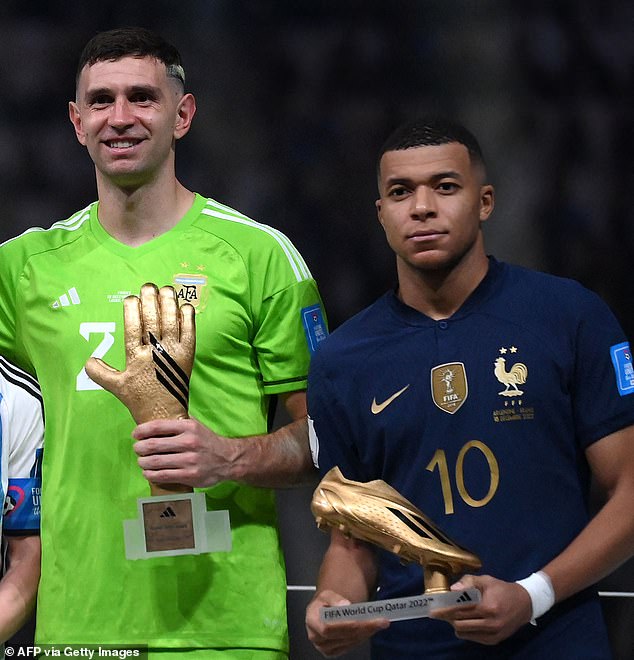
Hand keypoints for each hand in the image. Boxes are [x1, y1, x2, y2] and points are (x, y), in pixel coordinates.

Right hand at [85, 283, 194, 423]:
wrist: (165, 414)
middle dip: (150, 300)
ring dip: (169, 303)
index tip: (130, 297)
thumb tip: (88, 360)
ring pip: (171, 322)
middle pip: (152, 320)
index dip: (132, 310)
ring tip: (166, 289)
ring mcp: (174, 353)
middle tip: (149, 286)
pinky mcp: (188, 356)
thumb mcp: (116, 386)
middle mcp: (155, 353)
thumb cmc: (140, 399)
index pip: (133, 328)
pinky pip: (190, 332)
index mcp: (136, 358)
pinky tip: (185, 306)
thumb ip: (100, 373)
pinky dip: (188, 318)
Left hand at [133, 417, 238, 488]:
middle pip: (153, 445)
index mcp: (188, 427)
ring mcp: (189, 460)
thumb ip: (178, 422)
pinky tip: (148, 472)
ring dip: (143, 462)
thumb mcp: (196, 425)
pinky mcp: (189, 475)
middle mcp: (188, 442)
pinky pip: (162, 475)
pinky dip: (150, 474)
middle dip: (139, 448)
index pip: (158, 426)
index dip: (141, 431)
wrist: (228, 459)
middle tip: (138, 449)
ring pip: (155, 462)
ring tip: (142, 461)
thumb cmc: (207, 441)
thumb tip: (155, 418)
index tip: (135, 434)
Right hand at [305, 590, 388, 657]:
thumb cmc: (325, 602)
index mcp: (312, 620)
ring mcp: (324, 647)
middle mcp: (316, 637)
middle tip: (380, 620)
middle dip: (363, 628)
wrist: (323, 611)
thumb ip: (334, 599)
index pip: (328, 628)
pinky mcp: (333, 652)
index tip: (362, 619)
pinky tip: (371, 629)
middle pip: (342, 636)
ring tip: (379, 623)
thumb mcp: (327, 593)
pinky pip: (350, 646)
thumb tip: (345, 605)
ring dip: (366, 632)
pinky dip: (363, 637)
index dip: (346, 625)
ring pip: (349, 641)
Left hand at [431, 574, 532, 644]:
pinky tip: (464, 622)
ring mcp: (493, 634)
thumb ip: (468, 582)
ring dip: (455, 624)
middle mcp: (490, 623)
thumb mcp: (486, 580)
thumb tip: (452, 589)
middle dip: (447, 617)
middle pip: (459, 623)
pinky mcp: (494, 641)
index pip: (460, 610)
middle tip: (440, 612)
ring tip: (452, 615)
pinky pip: (473, 638)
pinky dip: (465, 631)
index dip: (445, 610)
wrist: (525, 604)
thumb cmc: (502, 590)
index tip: (433, 610)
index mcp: (487, 607)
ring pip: (464, 633)